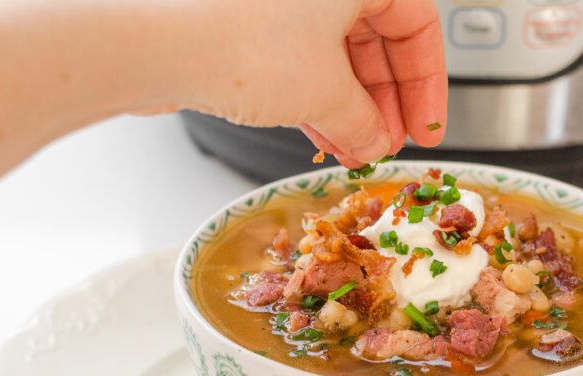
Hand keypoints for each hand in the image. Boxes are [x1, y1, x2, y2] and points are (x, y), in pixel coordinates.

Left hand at [181, 0, 447, 166]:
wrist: (154, 44)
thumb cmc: (240, 42)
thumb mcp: (327, 93)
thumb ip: (366, 122)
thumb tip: (377, 140)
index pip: (418, 23)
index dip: (428, 86)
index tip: (426, 128)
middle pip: (376, 36)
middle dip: (385, 101)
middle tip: (389, 144)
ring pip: (336, 50)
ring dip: (351, 106)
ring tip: (357, 150)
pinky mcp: (247, 17)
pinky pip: (299, 57)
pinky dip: (315, 96)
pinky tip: (325, 136)